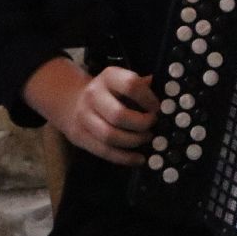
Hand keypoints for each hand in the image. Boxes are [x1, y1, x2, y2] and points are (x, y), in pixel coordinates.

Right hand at [25, 58, 159, 165]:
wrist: (73, 101)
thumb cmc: (109, 92)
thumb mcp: (122, 82)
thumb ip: (141, 87)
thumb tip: (163, 94)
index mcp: (109, 77)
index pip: (130, 85)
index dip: (148, 98)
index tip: (157, 108)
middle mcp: (93, 95)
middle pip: (118, 115)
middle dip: (141, 124)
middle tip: (152, 125)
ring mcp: (84, 116)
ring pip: (110, 136)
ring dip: (134, 141)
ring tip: (147, 138)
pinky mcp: (80, 136)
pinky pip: (104, 151)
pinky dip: (125, 158)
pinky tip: (139, 158)